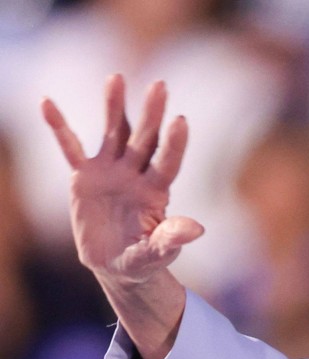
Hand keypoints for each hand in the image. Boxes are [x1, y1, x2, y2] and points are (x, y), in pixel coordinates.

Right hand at [42, 74, 202, 285]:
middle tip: (160, 86)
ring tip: (116, 78)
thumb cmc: (143, 260)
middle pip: (145, 139)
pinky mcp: (84, 176)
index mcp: (156, 193)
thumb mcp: (156, 254)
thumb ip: (171, 240)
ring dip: (115, 106)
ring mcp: (111, 172)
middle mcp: (136, 175)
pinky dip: (59, 127)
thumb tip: (197, 229)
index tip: (181, 121)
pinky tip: (47, 103)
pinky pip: (70, 148)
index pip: (168, 163)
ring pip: (114, 133)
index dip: (174, 144)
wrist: (117, 266)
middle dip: (152, 114)